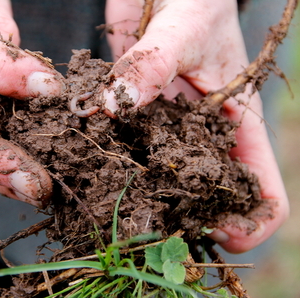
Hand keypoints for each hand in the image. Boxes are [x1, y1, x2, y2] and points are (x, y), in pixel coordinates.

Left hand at [104, 0, 288, 252]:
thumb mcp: (187, 26)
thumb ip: (153, 63)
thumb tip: (113, 103)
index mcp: (238, 122)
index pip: (263, 190)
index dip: (249, 222)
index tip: (215, 232)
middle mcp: (203, 135)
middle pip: (206, 198)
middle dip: (186, 219)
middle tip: (151, 226)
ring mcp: (167, 130)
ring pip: (161, 182)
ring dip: (142, 198)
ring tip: (113, 205)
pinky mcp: (134, 119)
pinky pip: (124, 150)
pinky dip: (108, 164)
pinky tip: (85, 169)